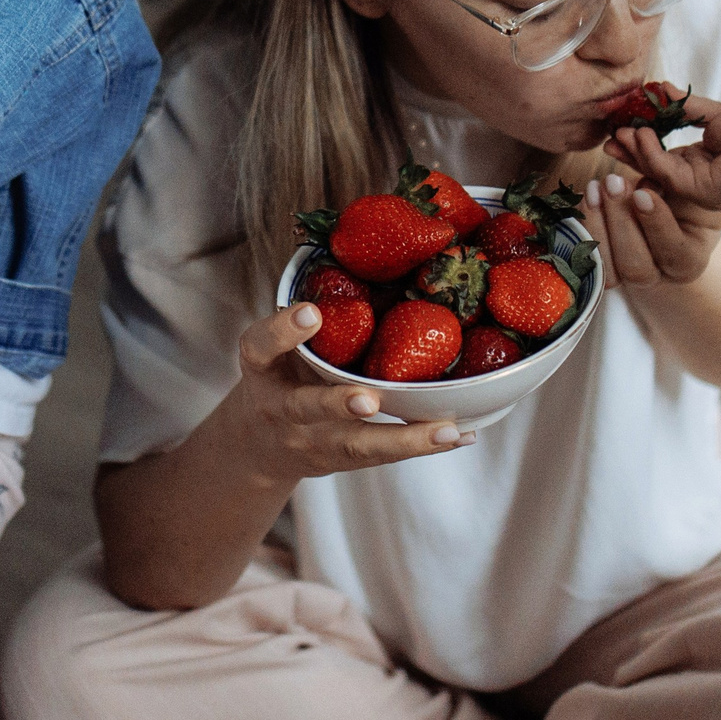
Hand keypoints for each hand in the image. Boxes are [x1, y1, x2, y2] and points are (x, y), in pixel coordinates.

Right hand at [218, 303, 471, 483]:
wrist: (260, 443)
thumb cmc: (280, 374)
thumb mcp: (274, 344)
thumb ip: (303, 315)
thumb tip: (363, 258)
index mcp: (261, 367)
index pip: (260, 346)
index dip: (283, 330)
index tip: (311, 311)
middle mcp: (280, 408)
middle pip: (306, 409)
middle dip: (338, 405)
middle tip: (368, 401)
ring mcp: (310, 440)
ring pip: (355, 445)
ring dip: (403, 438)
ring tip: (445, 431)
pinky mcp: (340, 461)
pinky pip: (384, 456)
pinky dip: (423, 445)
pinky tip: (460, 434)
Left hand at [578, 167, 720, 290]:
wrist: (667, 208)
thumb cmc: (682, 193)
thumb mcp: (686, 181)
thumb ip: (663, 171)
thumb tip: (629, 140)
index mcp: (689, 261)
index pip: (674, 252)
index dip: (656, 224)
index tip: (643, 191)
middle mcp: (659, 277)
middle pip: (636, 267)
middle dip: (620, 222)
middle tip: (613, 182)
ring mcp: (627, 277)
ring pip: (608, 270)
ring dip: (597, 225)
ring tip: (596, 187)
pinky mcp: (603, 267)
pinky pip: (586, 261)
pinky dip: (582, 228)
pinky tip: (586, 197)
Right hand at [612, 96, 720, 213]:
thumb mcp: (714, 113)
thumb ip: (684, 105)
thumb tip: (658, 87)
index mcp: (697, 162)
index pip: (659, 154)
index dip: (637, 141)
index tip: (619, 124)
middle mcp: (693, 177)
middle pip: (650, 166)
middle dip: (627, 150)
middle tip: (608, 133)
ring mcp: (694, 187)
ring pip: (653, 170)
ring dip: (635, 149)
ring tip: (624, 129)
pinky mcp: (698, 191)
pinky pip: (665, 172)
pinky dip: (650, 153)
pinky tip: (642, 133)